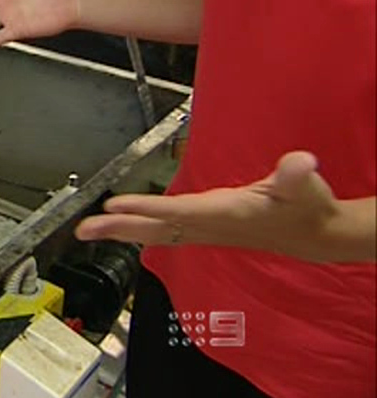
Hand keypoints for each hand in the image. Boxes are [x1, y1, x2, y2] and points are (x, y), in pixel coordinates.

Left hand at [75, 151, 360, 261]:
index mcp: (224, 213)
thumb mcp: (305, 187)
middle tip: (83, 228)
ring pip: (155, 232)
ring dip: (121, 231)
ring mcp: (205, 230)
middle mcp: (208, 225)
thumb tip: (300, 162)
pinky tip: (120, 228)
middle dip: (118, 228)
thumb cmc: (307, 206)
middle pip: (155, 228)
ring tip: (87, 229)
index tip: (114, 205)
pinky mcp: (205, 229)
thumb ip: (297, 176)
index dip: (146, 209)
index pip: (177, 211)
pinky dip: (139, 230)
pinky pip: (164, 232)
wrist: (315, 234)